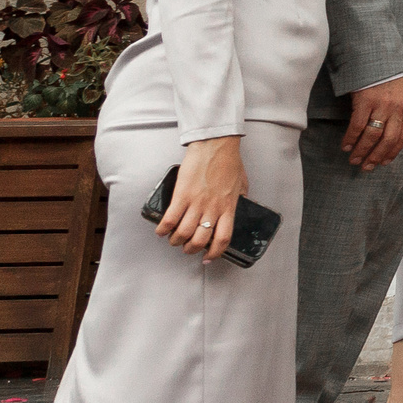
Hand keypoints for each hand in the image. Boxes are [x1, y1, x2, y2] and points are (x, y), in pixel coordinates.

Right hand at [158, 135, 248, 260]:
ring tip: (173, 239)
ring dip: (176, 240)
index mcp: (228, 207)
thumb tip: (240, 203)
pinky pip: (170, 219)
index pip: (223, 238)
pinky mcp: (182, 195)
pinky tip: (161, 231)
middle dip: (191, 249)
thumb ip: (240, 197)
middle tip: (186, 248)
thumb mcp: (241, 183)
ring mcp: (197, 202)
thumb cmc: (229, 161)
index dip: (214, 253)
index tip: (208, 257)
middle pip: (200, 240)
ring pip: (184, 233)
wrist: (215, 145)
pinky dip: (163, 229)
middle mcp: (213, 208)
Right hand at [342, 75, 402, 170]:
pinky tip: (346, 146)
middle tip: (366, 167)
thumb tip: (387, 137)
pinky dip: (351, 138)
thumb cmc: (386, 79)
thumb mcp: (399, 95)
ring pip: (373, 136)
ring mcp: (381, 105)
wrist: (375, 57)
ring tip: (354, 160)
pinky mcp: (365, 100)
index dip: (393, 152)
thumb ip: (397, 113)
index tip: (384, 163)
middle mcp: (397, 108)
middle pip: (388, 140)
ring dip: (362, 150)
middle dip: (376, 156)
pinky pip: (358, 125)